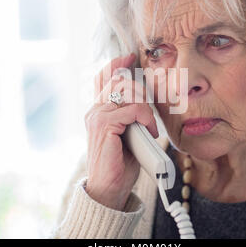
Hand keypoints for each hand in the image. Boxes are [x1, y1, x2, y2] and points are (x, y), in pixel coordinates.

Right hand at [84, 53, 158, 210]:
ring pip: (127, 92)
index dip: (115, 64)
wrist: (109, 189)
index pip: (103, 79)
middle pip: (119, 80)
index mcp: (98, 111)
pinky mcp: (104, 126)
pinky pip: (132, 109)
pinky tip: (150, 131)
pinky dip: (146, 117)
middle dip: (141, 90)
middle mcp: (94, 111)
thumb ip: (131, 117)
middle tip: (151, 111)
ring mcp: (97, 117)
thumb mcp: (128, 135)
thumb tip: (147, 105)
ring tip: (150, 125)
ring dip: (145, 106)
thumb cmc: (120, 165)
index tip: (130, 57)